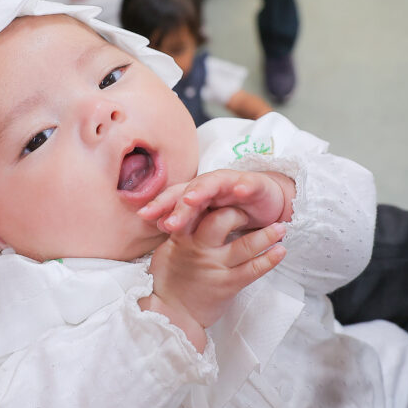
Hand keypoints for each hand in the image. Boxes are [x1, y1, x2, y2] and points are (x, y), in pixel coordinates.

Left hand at [139, 169, 294, 234]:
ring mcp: (231, 182)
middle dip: (177, 204)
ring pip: (214, 183)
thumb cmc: (232, 212)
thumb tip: (159, 225)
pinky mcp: (254, 184)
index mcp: (196, 194)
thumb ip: (187, 221)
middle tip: (168, 221)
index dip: (158, 205)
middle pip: (189, 190)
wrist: (265, 203)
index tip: (143, 216)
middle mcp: (210, 185)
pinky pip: (248, 184)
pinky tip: (239, 191)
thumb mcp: (208, 220)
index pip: (173, 197)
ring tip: (191, 199)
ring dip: (202, 190)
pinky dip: (244, 186)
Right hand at [142, 207, 286, 346]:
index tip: (225, 196)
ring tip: (281, 227)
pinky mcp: (227, 285)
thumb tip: (193, 211)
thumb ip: (181, 230)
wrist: (171, 315)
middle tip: (251, 211)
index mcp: (182, 237)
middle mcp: (199, 249)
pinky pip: (252, 270)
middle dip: (239, 213)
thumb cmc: (168, 279)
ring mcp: (215, 267)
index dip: (213, 198)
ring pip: (244, 246)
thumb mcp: (168, 249)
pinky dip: (269, 260)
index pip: (198, 209)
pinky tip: (281, 251)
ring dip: (266, 235)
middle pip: (222, 220)